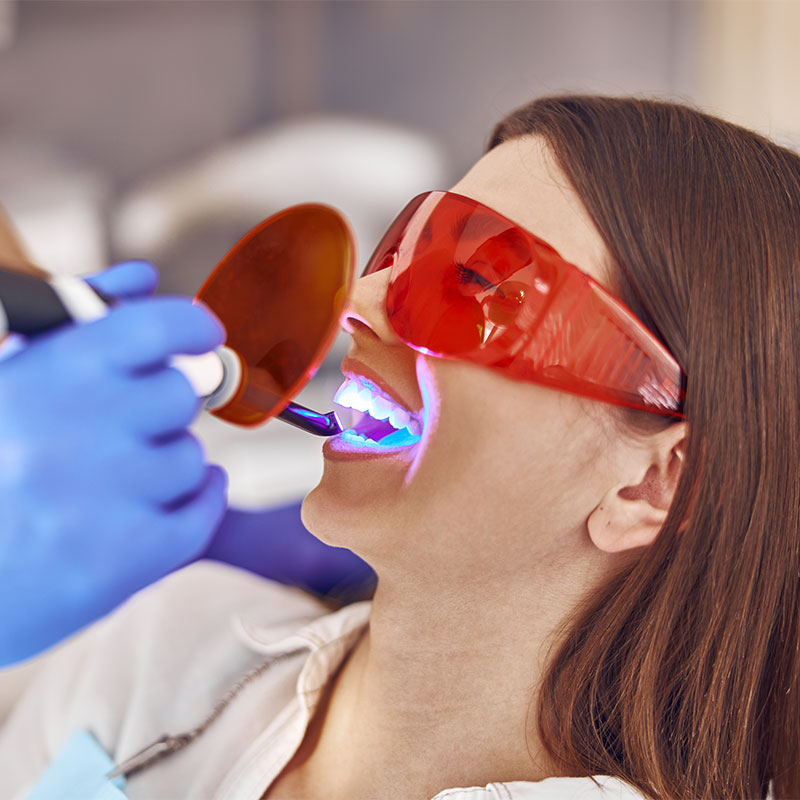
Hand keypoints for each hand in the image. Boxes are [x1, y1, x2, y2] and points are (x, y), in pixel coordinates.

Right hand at [0, 262, 227, 664]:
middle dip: (162, 410)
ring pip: (192, 459)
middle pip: (182, 395)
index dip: (191, 325)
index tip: (204, 333)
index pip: (156, 326)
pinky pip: (202, 515)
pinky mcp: (119, 562)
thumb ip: (75, 319)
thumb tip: (143, 277)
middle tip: (128, 428)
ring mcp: (100, 499)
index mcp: (49, 373)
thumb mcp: (10, 377)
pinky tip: (160, 508)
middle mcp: (76, 428)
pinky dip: (194, 508)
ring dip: (166, 468)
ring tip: (115, 484)